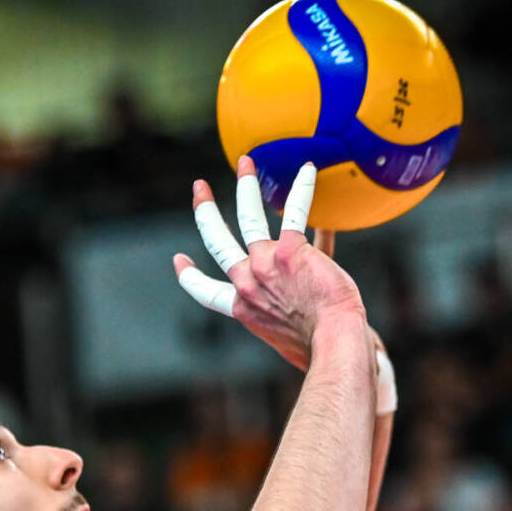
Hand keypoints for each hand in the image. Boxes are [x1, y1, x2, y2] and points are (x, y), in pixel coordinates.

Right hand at [174, 156, 364, 369]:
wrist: (331, 342)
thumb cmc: (319, 349)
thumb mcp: (288, 341)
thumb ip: (286, 326)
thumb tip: (303, 341)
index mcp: (243, 308)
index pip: (206, 292)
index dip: (189, 276)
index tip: (179, 260)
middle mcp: (247, 283)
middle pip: (217, 242)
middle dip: (205, 211)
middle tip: (199, 188)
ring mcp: (266, 264)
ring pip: (248, 217)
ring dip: (245, 185)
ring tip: (245, 161)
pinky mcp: (291, 250)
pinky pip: (295, 211)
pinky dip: (301, 189)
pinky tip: (307, 169)